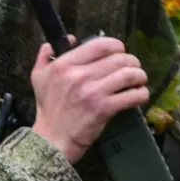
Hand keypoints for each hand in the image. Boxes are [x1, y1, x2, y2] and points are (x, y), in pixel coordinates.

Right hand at [30, 36, 149, 163]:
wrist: (52, 140)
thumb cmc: (48, 110)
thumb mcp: (38, 78)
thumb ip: (45, 57)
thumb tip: (63, 40)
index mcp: (64, 64)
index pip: (100, 44)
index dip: (116, 46)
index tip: (120, 52)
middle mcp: (79, 75)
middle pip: (119, 59)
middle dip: (132, 62)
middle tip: (134, 68)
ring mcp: (93, 92)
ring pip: (129, 75)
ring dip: (140, 76)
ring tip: (140, 80)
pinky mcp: (104, 109)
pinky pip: (132, 96)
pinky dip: (141, 94)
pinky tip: (140, 95)